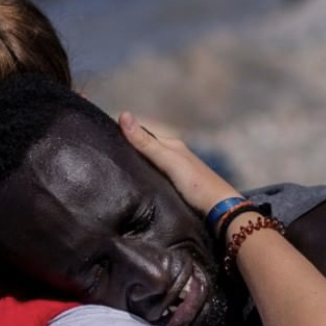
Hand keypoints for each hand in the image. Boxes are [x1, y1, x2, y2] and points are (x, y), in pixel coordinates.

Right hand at [119, 112, 239, 216]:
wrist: (220, 210)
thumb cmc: (196, 183)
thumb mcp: (168, 161)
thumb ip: (146, 143)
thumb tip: (123, 115)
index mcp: (173, 146)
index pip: (143, 136)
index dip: (126, 137)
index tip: (105, 140)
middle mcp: (175, 156)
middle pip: (147, 152)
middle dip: (131, 154)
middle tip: (108, 159)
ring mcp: (178, 173)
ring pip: (152, 167)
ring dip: (138, 169)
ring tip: (118, 174)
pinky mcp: (179, 189)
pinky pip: (157, 180)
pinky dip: (147, 180)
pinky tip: (139, 187)